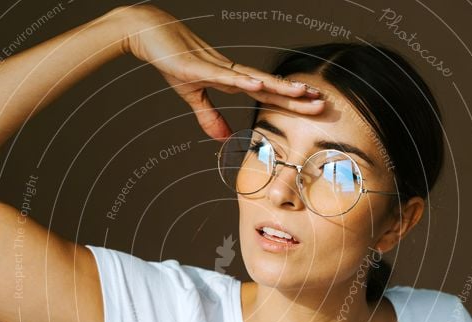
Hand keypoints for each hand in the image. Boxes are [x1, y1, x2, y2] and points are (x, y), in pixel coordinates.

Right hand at [116, 5, 324, 139]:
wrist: (148, 33)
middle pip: (269, 86)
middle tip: (323, 104)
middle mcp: (231, 72)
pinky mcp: (199, 68)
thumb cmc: (171, 59)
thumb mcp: (191, 94)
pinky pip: (224, 76)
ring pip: (255, 79)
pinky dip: (242, 81)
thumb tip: (223, 138)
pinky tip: (258, 85)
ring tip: (302, 93)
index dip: (290, 102)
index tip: (313, 107)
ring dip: (278, 86)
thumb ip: (208, 115)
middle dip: (296, 97)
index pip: (267, 93)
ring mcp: (216, 68)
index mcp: (231, 79)